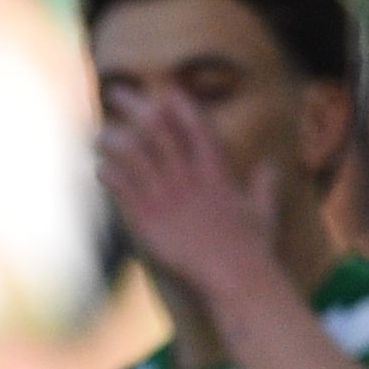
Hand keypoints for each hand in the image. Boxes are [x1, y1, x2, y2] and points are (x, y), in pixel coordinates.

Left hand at [95, 85, 287, 312]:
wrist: (234, 277)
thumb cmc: (253, 246)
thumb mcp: (264, 209)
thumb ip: (264, 183)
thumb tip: (268, 165)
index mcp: (217, 172)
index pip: (195, 126)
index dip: (178, 105)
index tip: (165, 92)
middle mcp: (189, 178)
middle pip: (156, 131)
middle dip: (134, 107)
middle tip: (116, 92)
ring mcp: (167, 198)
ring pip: (133, 156)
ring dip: (113, 141)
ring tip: (100, 135)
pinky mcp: (149, 221)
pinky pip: (124, 191)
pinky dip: (110, 175)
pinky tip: (100, 169)